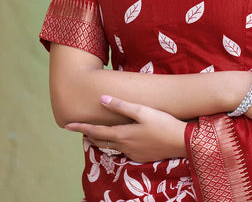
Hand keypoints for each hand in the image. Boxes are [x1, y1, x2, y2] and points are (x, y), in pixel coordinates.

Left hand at [65, 96, 186, 162]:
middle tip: (81, 129)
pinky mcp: (141, 157)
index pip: (96, 132)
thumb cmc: (163, 122)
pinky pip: (123, 151)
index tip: (67, 125)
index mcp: (123, 134)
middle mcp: (124, 146)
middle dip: (89, 135)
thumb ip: (121, 105)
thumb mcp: (142, 110)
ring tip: (96, 134)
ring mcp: (133, 153)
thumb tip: (102, 99)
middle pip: (101, 142)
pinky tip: (120, 139)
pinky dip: (115, 145)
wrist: (181, 142)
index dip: (81, 128)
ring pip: (111, 148)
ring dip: (101, 141)